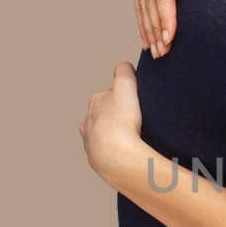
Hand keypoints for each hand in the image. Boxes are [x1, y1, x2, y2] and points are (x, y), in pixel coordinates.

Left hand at [79, 62, 146, 186]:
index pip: (111, 94)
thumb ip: (124, 72)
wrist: (118, 158)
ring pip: (105, 134)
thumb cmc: (121, 123)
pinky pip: (109, 153)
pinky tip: (128, 152)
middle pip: (106, 114)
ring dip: (117, 135)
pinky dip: (117, 151)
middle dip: (119, 115)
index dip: (126, 96)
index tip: (136, 103)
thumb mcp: (125, 87)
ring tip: (133, 139)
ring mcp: (92, 142)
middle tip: (137, 121)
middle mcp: (88, 122)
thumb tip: (123, 66)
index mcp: (95, 103)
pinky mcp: (98, 160)